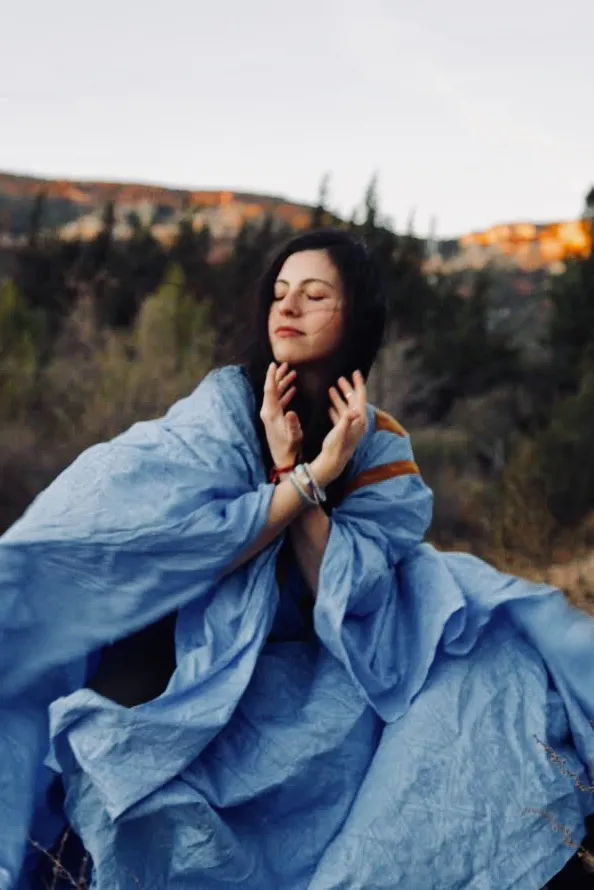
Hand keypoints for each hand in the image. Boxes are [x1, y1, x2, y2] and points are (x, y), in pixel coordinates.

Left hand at [260, 362, 302, 468]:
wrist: (284, 459)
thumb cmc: (290, 448)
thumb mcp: (294, 436)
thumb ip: (293, 424)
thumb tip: (291, 411)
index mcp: (271, 413)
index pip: (270, 390)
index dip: (272, 376)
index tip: (274, 364)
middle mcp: (268, 412)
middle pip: (272, 389)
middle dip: (278, 376)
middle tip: (286, 365)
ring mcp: (271, 415)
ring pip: (276, 394)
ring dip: (283, 383)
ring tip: (292, 373)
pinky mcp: (275, 419)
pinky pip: (279, 401)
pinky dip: (285, 393)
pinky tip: (292, 389)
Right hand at [314, 371, 367, 485]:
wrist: (332, 463)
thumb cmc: (336, 448)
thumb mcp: (340, 432)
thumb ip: (346, 420)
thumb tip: (353, 410)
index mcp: (359, 420)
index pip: (360, 398)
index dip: (358, 384)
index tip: (355, 372)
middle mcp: (356, 422)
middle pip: (353, 401)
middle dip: (348, 389)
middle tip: (341, 378)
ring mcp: (350, 427)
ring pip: (345, 407)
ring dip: (339, 397)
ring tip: (332, 387)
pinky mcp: (342, 431)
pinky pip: (339, 416)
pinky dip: (335, 408)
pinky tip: (328, 404)